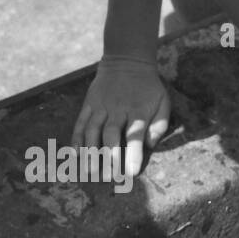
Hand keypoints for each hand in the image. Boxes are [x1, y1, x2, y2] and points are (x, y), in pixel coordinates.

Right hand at [71, 56, 169, 179]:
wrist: (127, 60)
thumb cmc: (148, 88)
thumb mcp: (163, 101)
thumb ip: (160, 124)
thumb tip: (151, 144)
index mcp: (138, 110)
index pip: (135, 134)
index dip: (133, 153)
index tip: (132, 172)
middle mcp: (117, 109)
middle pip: (111, 135)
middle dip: (109, 157)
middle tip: (109, 177)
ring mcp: (101, 106)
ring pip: (93, 130)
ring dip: (91, 151)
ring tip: (90, 171)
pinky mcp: (89, 104)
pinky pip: (81, 122)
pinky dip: (77, 138)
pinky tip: (75, 153)